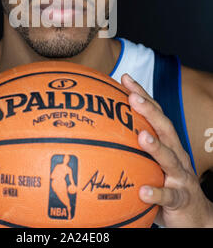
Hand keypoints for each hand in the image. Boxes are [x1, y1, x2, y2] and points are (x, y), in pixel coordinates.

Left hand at [121, 73, 212, 227]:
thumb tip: (98, 134)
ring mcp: (181, 176)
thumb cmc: (166, 183)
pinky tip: (143, 191)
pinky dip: (157, 193)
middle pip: (164, 128)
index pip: (155, 113)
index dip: (142, 94)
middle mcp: (176, 154)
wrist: (195, 217)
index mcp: (168, 143)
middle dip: (149, 111)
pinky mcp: (181, 199)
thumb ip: (133, 148)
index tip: (124, 78)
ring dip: (156, 146)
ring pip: (170, 158)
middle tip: (132, 98)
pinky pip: (169, 196)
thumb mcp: (152, 163)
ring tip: (141, 137)